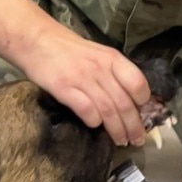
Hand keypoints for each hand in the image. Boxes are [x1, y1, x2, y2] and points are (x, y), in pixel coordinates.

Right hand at [9, 23, 150, 146]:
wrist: (37, 40)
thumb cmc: (69, 50)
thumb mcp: (98, 54)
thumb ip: (113, 73)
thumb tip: (131, 99)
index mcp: (112, 59)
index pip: (137, 83)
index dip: (143, 102)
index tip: (143, 114)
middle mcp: (100, 68)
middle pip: (124, 103)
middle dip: (133, 126)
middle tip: (137, 139)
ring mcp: (82, 78)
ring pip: (108, 111)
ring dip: (117, 130)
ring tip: (120, 141)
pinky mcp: (64, 88)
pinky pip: (86, 110)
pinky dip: (94, 121)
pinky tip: (95, 125)